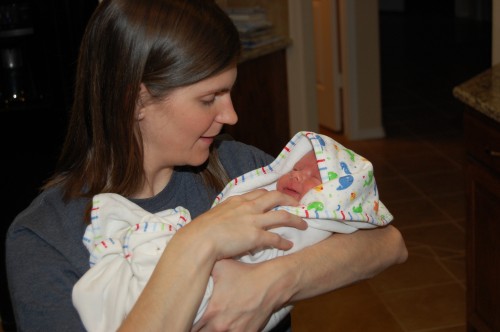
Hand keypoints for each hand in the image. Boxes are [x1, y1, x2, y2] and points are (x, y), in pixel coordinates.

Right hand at [184, 189, 306, 260]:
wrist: (199, 240)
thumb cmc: (201, 231)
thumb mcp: (214, 215)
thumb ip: (225, 215)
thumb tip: (227, 221)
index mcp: (237, 201)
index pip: (259, 193)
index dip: (271, 195)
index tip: (278, 197)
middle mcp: (248, 207)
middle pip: (275, 197)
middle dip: (289, 200)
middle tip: (298, 204)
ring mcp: (253, 220)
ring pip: (282, 216)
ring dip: (296, 220)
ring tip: (303, 225)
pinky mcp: (256, 236)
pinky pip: (275, 237)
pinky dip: (284, 241)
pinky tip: (289, 245)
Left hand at [191, 259, 286, 331]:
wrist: (271, 284)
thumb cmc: (246, 274)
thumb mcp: (221, 266)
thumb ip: (204, 270)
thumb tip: (192, 268)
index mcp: (212, 312)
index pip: (191, 327)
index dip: (187, 324)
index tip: (186, 321)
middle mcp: (221, 326)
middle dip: (200, 329)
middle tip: (197, 324)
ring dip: (213, 331)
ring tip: (215, 324)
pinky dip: (231, 331)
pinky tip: (229, 325)